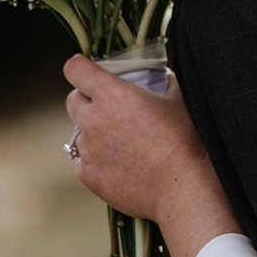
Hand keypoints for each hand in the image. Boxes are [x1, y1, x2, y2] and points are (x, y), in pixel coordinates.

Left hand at [62, 54, 205, 222]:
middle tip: (110, 109)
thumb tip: (165, 75)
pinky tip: (121, 165)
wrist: (181, 188)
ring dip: (93, 133)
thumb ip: (166, 82)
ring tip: (121, 143)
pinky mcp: (88, 175)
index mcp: (112, 94)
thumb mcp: (179, 100)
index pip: (76, 69)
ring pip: (79, 133)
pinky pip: (83, 161)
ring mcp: (88, 149)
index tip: (87, 72)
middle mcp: (93, 119)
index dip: (80, 68)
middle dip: (87, 100)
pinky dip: (96, 160)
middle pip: (73, 100)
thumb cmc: (184, 140)